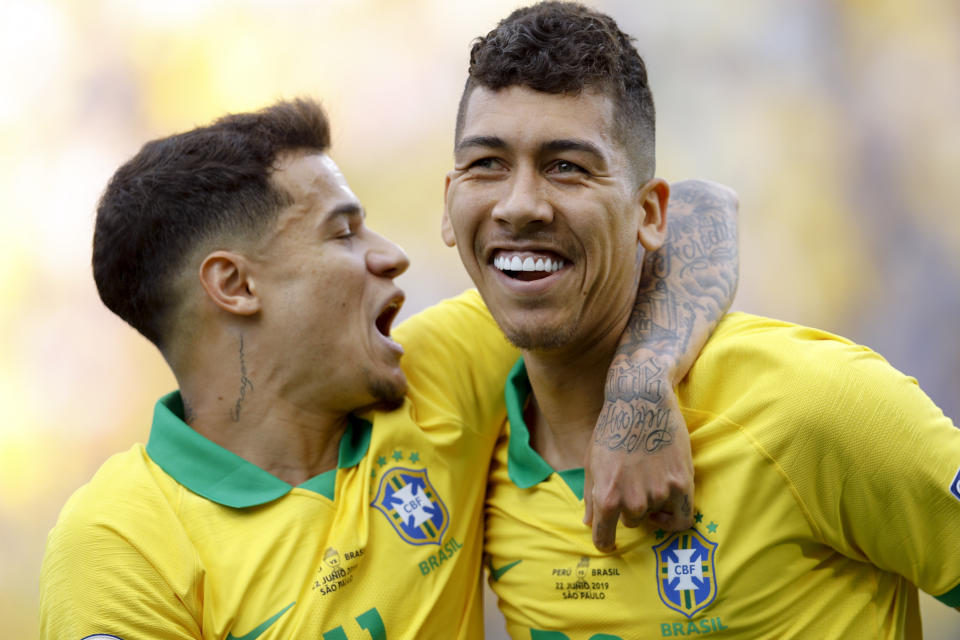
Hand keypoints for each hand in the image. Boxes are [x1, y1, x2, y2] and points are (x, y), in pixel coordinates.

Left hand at [583, 359, 693, 550]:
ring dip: (651, 503)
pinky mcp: (681, 484)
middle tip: (631, 481)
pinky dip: (673, 519)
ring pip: (654, 516)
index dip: (604, 541)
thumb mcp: (592, 462)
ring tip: (647, 474)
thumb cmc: (612, 428)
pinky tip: (667, 505)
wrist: (641, 400)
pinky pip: (682, 519)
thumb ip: (591, 496)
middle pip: (631, 522)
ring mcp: (659, 494)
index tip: (608, 542)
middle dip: (629, 508)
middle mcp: (633, 500)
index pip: (604, 537)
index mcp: (606, 496)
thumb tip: (588, 524)